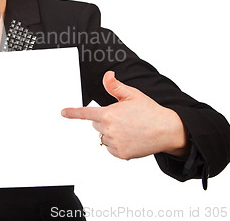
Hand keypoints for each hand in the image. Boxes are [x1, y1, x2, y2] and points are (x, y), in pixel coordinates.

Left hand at [61, 71, 188, 159]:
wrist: (166, 130)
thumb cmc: (149, 110)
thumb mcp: (132, 94)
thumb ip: (115, 86)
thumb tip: (107, 75)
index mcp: (109, 114)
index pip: (85, 113)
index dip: (72, 112)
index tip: (63, 112)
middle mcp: (109, 130)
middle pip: (96, 124)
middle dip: (105, 120)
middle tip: (124, 118)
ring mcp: (114, 143)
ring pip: (103, 136)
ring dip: (111, 133)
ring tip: (130, 128)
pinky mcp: (120, 154)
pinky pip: (110, 148)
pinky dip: (117, 144)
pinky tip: (131, 138)